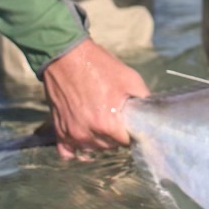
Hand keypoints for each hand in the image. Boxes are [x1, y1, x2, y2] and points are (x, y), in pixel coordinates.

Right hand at [42, 39, 149, 159]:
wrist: (66, 56)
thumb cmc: (98, 66)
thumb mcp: (130, 78)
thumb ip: (143, 99)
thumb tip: (150, 112)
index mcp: (107, 123)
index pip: (126, 142)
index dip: (131, 132)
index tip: (130, 123)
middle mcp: (87, 134)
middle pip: (110, 146)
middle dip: (116, 135)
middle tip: (116, 118)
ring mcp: (71, 134)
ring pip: (91, 149)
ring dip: (98, 140)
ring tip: (101, 122)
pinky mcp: (59, 130)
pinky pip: (68, 151)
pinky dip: (77, 147)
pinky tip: (84, 136)